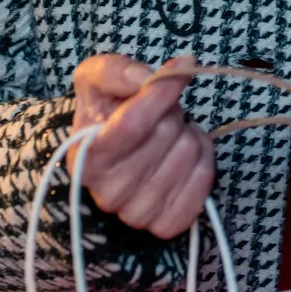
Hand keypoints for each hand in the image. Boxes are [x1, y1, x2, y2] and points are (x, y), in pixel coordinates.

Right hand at [68, 53, 214, 238]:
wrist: (110, 154)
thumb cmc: (105, 113)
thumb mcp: (95, 79)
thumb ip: (115, 71)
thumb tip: (146, 77)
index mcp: (86, 158)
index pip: (134, 123)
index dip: (163, 92)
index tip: (182, 67)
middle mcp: (108, 193)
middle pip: (167, 134)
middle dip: (172, 112)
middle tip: (160, 115)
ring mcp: (138, 214)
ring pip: (190, 154)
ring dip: (188, 134)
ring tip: (169, 136)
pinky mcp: (166, 224)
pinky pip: (204, 180)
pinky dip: (203, 159)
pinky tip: (183, 155)